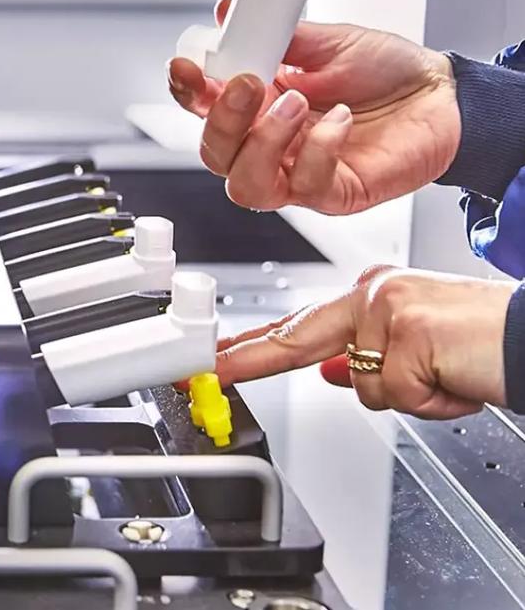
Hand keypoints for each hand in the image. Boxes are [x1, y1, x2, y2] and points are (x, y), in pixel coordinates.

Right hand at [167, 0, 460, 214]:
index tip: (185, 66)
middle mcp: (270, 144)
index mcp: (258, 105)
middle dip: (221, 120)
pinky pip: (305, 185)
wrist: (446, 96)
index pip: (203, 109)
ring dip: (263, 142)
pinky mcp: (331, 195)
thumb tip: (231, 11)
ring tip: (296, 103)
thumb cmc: (387, 72)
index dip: (186, 91)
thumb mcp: (328, 41)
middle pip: (214, 153)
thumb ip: (279, 34)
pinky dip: (319, 148)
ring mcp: (297, 173)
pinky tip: (340, 120)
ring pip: (245, 184)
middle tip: (248, 82)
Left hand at [215, 266, 514, 419]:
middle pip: (296, 336)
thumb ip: (369, 360)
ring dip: (410, 398)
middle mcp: (373, 292)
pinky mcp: (406, 332)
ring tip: (447, 377)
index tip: (216, 359)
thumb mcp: (418, 351)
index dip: (254, 346)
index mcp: (372, 293)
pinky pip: (397, 395)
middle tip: (211, 372)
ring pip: (362, 386)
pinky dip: (432, 403)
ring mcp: (386, 308)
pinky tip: (455, 380)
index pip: (300, 323)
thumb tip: (329, 373)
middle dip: (251, 359)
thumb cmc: (484, 342)